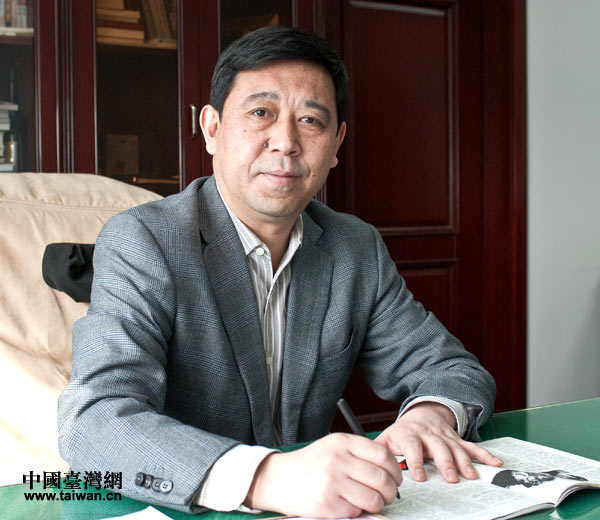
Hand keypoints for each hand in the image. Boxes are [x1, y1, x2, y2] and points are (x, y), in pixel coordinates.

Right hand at [244, 432, 402, 517]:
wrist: (279, 478)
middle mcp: (338, 459)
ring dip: (377, 504)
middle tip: (387, 495)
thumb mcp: (333, 447)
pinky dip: (357, 511)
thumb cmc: (311, 464)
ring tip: (369, 502)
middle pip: (382, 479)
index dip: (396, 470)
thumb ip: (359, 453)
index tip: (396, 478)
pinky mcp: (326, 503)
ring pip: (373, 499)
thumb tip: (391, 469)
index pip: (383, 456)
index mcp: (343, 442)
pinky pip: (356, 511)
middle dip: (390, 491)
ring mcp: (332, 482)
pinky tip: (348, 505)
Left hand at [375, 402, 501, 483]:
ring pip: (456, 448)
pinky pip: (472, 446)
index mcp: (409, 434)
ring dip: (465, 462)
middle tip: (451, 479)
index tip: (420, 477)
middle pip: (438, 448)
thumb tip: (368, 465)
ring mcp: (445, 436)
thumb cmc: (402, 432)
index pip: (412, 446)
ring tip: (471, 476)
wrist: (421, 413)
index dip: (415, 461)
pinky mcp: (457, 439)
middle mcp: (428, 434)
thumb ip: (379, 450)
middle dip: (445, 463)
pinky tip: (495, 463)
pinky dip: (484, 454)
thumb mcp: (387, 437)